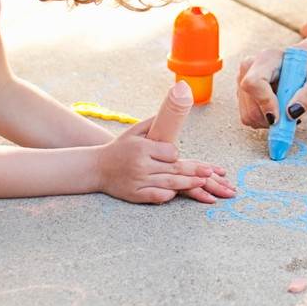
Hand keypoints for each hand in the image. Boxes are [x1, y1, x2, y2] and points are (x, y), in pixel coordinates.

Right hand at [96, 82, 234, 203]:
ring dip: (188, 183)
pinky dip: (168, 195)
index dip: (176, 155)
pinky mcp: (135, 195)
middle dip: (194, 171)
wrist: (96, 168)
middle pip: (174, 169)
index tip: (176, 156)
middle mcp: (141, 166)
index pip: (170, 153)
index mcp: (142, 149)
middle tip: (210, 172)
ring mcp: (138, 182)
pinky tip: (176, 192)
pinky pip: (157, 196)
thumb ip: (153, 122)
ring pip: (169, 184)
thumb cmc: (118, 148)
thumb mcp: (133, 131)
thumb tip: (172, 109)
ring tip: (202, 182)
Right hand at [236, 45, 306, 129]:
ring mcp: (242, 81)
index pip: (254, 83)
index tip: (279, 117)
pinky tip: (277, 109)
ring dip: (269, 120)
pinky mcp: (242, 95)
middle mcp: (249, 68)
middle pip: (251, 106)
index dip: (265, 103)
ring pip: (248, 115)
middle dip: (272, 117)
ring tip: (286, 108)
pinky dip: (265, 120)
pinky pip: (249, 118)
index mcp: (267, 58)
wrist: (306, 63)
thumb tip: (291, 113)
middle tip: (292, 114)